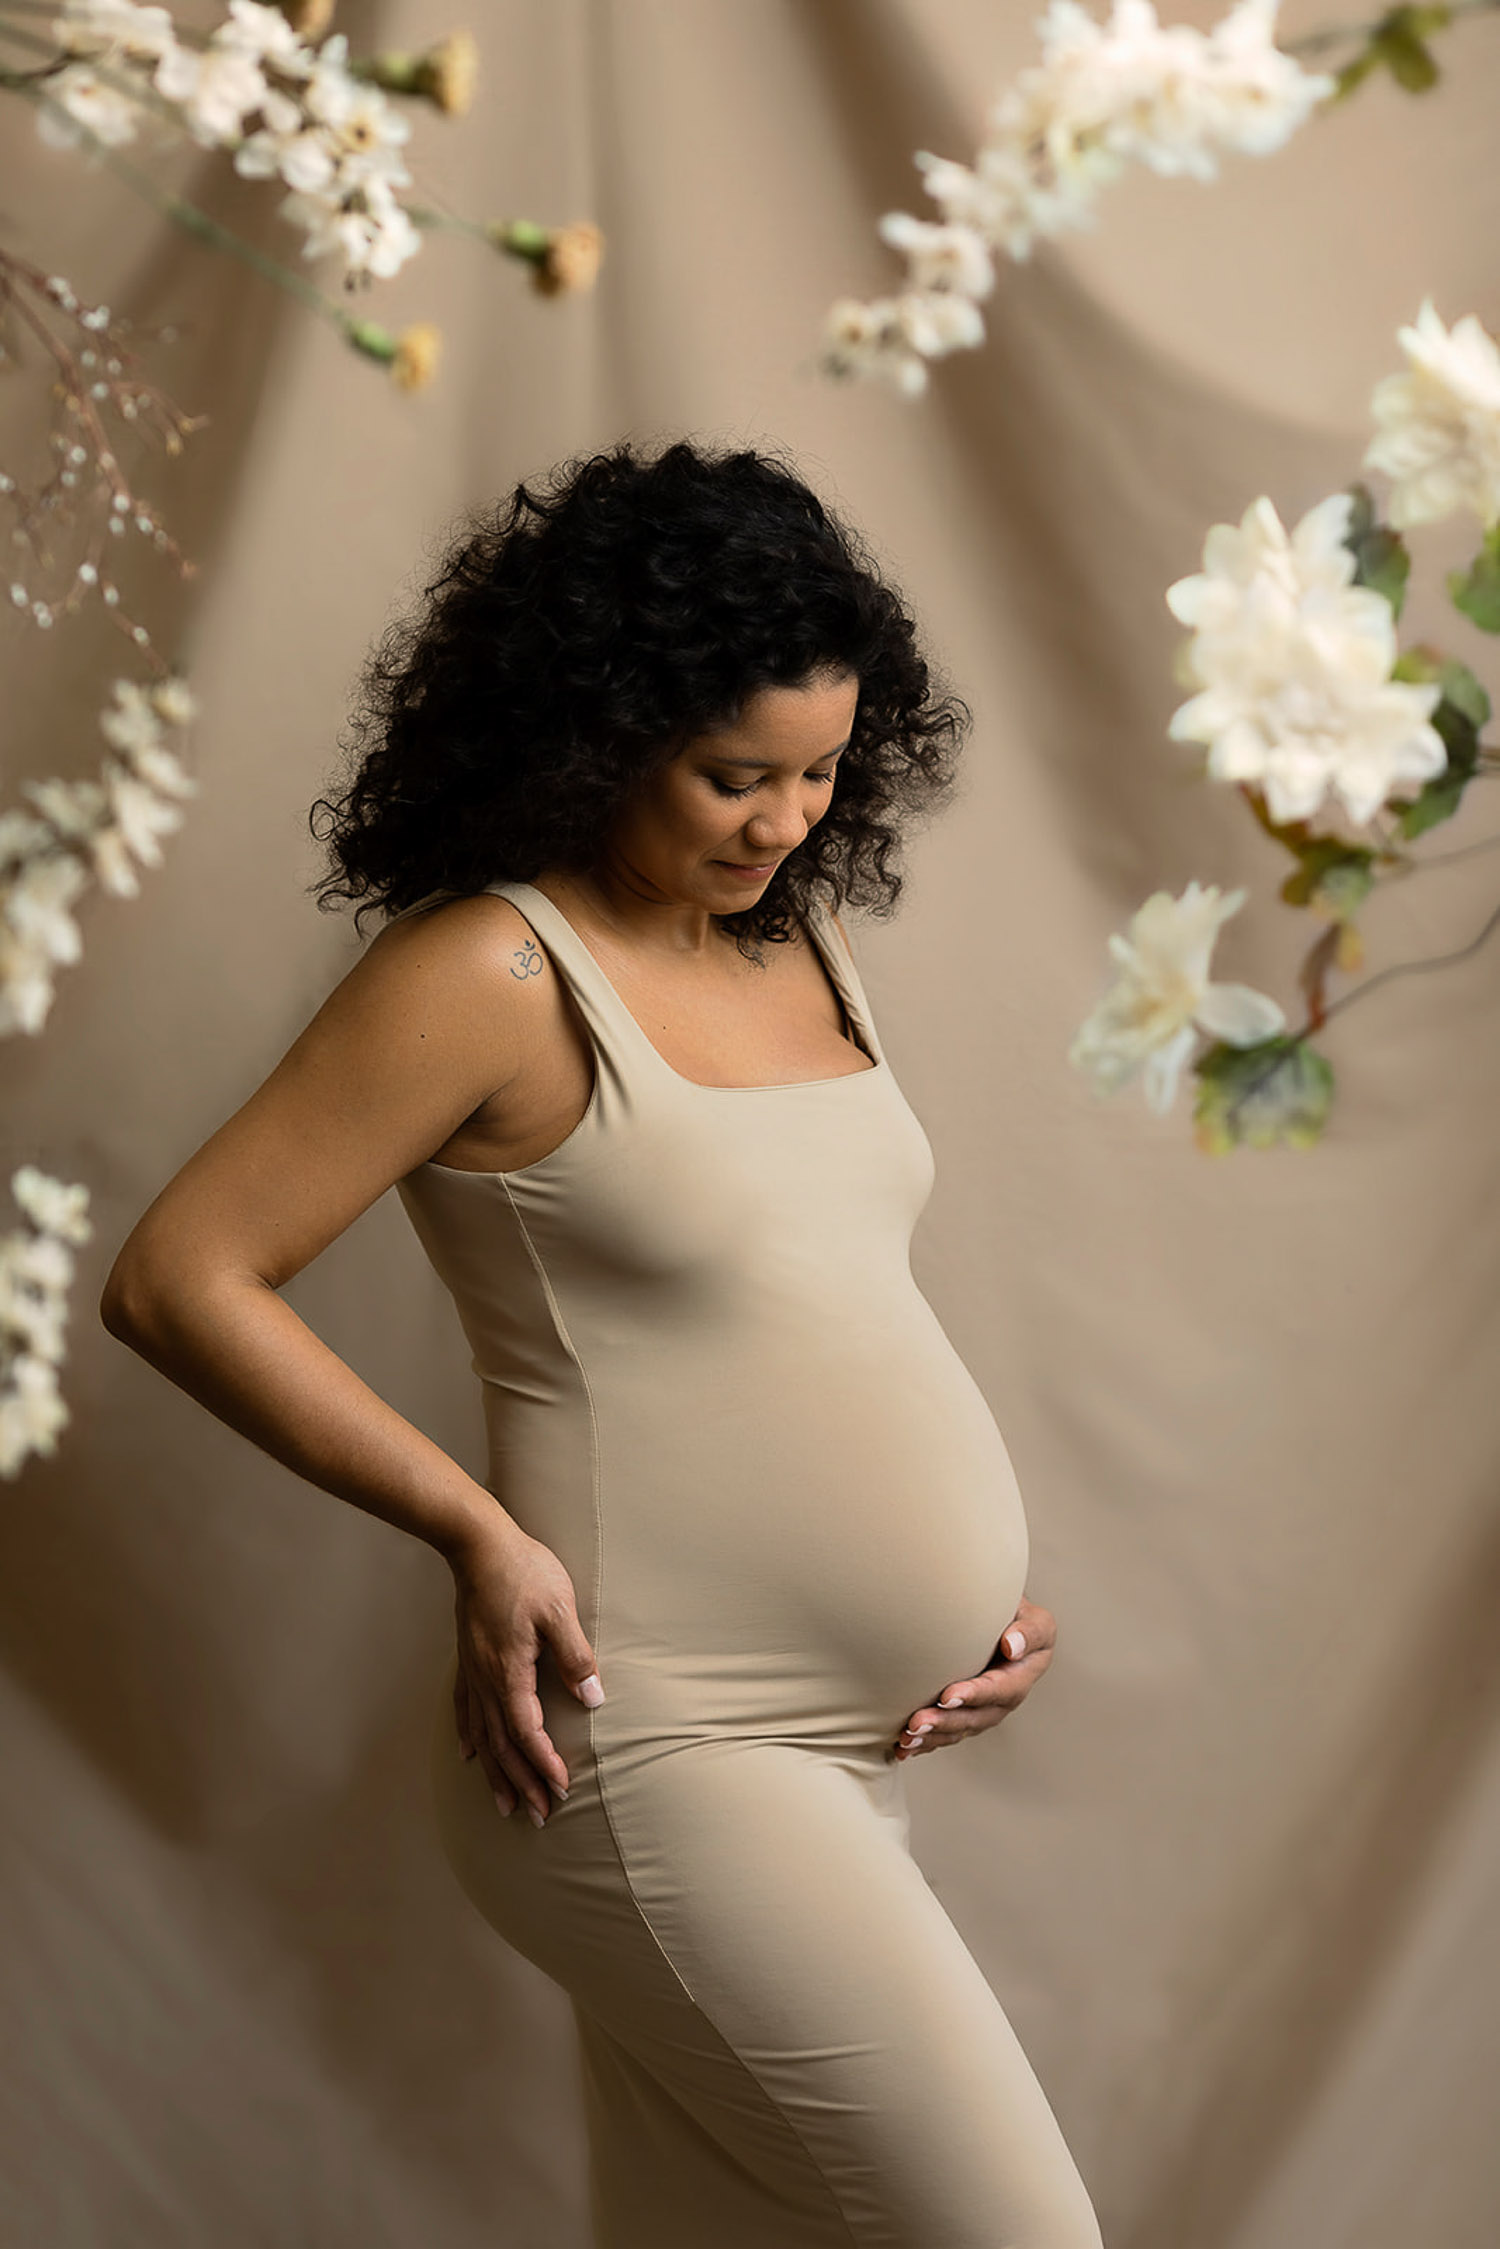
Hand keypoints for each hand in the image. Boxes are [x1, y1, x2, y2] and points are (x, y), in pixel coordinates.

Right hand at [448, 1520, 603, 1827]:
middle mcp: (486, 1679)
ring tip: (505, 1805)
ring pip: (482, 1735)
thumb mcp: (559, 1610)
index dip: (543, 1764)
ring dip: (495, 1772)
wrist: (478, 1544)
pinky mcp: (467, 1658)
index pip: (526, 1732)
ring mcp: (473, 1670)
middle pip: (501, 1744)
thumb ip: (575, 1656)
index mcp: (510, 1671)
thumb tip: (592, 1699)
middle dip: (522, 1782)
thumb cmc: (524, 1572)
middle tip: (538, 1816)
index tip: (561, 1789)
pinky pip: (464, 1708)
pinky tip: (467, 1754)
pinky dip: (468, 1736)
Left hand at [893, 1593, 1055, 1761]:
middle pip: (975, 1718)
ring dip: (932, 1736)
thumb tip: (1012, 1646)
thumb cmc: (1016, 1616)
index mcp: (1022, 1676)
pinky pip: (946, 1733)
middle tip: (916, 1722)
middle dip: (945, 1722)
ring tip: (906, 1738)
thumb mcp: (1034, 1620)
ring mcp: (984, 1710)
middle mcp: (1005, 1700)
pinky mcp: (966, 1715)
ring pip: (958, 1730)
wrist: (1002, 1623)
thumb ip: (1028, 1632)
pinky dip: (925, 1742)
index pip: (999, 1689)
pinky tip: (903, 1748)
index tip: (947, 1696)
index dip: (974, 1695)